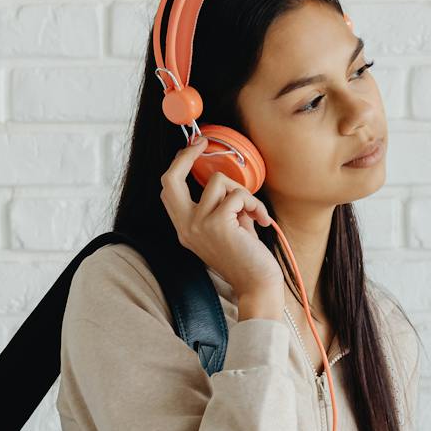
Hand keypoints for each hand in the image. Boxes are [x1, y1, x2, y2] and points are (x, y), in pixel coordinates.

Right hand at [159, 136, 282, 302]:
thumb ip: (219, 205)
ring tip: (253, 213)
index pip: (169, 188)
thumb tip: (223, 178)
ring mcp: (197, 225)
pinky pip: (237, 195)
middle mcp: (185, 226)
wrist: (258, 285)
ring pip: (218, 182)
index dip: (179, 163)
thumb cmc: (247, 257)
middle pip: (171, 178)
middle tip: (205, 144)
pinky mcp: (216, 224)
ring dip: (243, 193)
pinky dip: (254, 204)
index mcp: (185, 228)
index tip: (196, 147)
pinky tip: (261, 221)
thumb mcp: (226, 227)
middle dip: (187, 155)